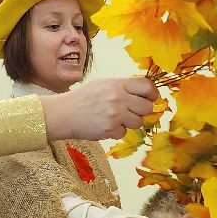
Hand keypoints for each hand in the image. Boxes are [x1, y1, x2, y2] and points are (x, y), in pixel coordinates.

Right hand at [42, 78, 158, 141]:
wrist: (64, 113)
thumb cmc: (83, 98)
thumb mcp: (103, 84)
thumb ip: (123, 87)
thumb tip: (145, 93)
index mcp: (117, 84)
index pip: (147, 86)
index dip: (152, 93)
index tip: (151, 98)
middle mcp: (118, 98)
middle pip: (147, 107)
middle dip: (141, 111)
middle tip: (130, 111)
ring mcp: (115, 115)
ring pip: (138, 122)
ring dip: (129, 123)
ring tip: (115, 118)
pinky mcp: (110, 129)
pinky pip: (124, 133)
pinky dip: (116, 131)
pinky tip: (105, 125)